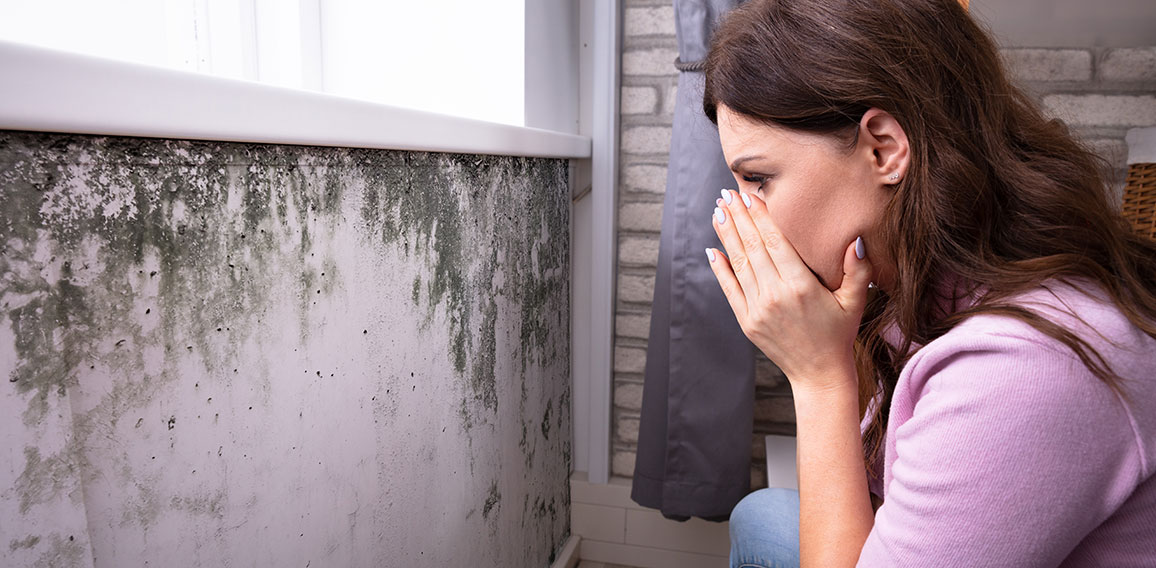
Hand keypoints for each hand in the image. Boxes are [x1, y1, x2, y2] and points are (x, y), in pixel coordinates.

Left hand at [706, 189, 872, 390]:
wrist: (819, 374)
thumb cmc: (839, 334)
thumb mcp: (855, 300)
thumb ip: (857, 269)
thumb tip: (854, 239)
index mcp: (801, 286)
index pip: (775, 242)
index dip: (760, 216)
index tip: (749, 195)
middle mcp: (776, 295)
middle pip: (752, 247)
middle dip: (738, 218)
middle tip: (726, 194)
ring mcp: (758, 309)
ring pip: (738, 264)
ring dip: (726, 236)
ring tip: (718, 211)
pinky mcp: (747, 322)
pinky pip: (729, 289)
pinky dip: (719, 269)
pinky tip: (712, 249)